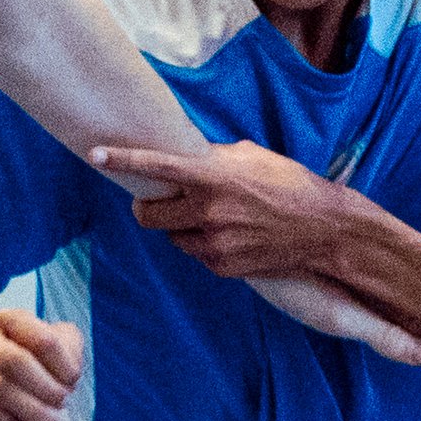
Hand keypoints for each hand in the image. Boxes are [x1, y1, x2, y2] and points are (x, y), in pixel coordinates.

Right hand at [0, 310, 84, 420]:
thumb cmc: (32, 364)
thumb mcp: (59, 347)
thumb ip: (71, 351)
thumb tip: (68, 378)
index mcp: (8, 321)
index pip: (43, 339)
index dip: (64, 365)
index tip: (73, 380)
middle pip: (16, 361)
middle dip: (47, 387)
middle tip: (63, 401)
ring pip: (0, 388)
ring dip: (34, 410)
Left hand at [91, 143, 420, 368]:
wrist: (324, 231)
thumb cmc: (290, 185)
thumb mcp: (252, 158)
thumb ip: (213, 158)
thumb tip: (185, 156)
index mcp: (213, 178)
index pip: (156, 166)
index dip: (122, 159)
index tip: (96, 154)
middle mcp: (208, 211)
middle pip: (146, 216)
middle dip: (148, 209)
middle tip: (161, 203)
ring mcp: (213, 243)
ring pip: (170, 237)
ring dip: (179, 228)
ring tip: (212, 218)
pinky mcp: (221, 266)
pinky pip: (194, 254)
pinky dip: (202, 245)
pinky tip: (229, 236)